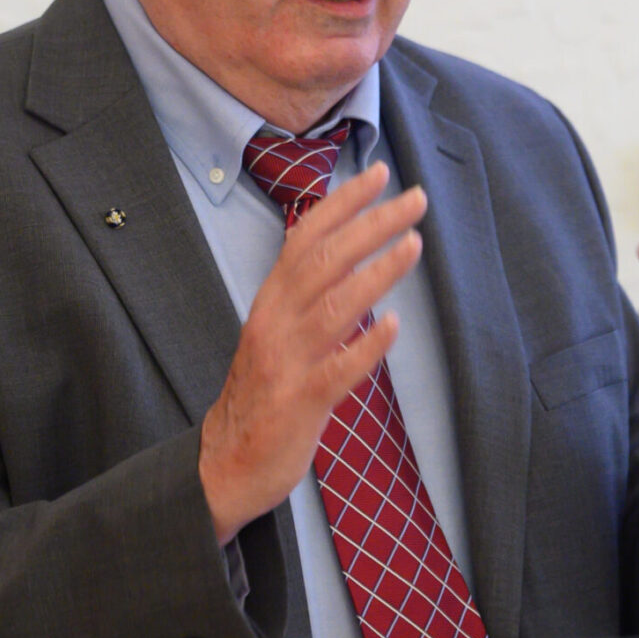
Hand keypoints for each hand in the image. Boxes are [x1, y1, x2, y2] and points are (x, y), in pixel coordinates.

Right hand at [199, 162, 425, 544]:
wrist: (224, 464)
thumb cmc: (261, 395)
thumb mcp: (276, 332)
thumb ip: (306, 296)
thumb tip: (348, 252)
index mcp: (271, 301)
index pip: (306, 237)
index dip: (343, 202)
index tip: (380, 173)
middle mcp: (274, 322)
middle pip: (324, 261)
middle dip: (372, 225)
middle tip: (414, 199)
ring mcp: (286, 363)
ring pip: (333, 307)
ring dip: (376, 273)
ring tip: (414, 245)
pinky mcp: (299, 404)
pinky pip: (336, 371)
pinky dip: (364, 346)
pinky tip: (393, 326)